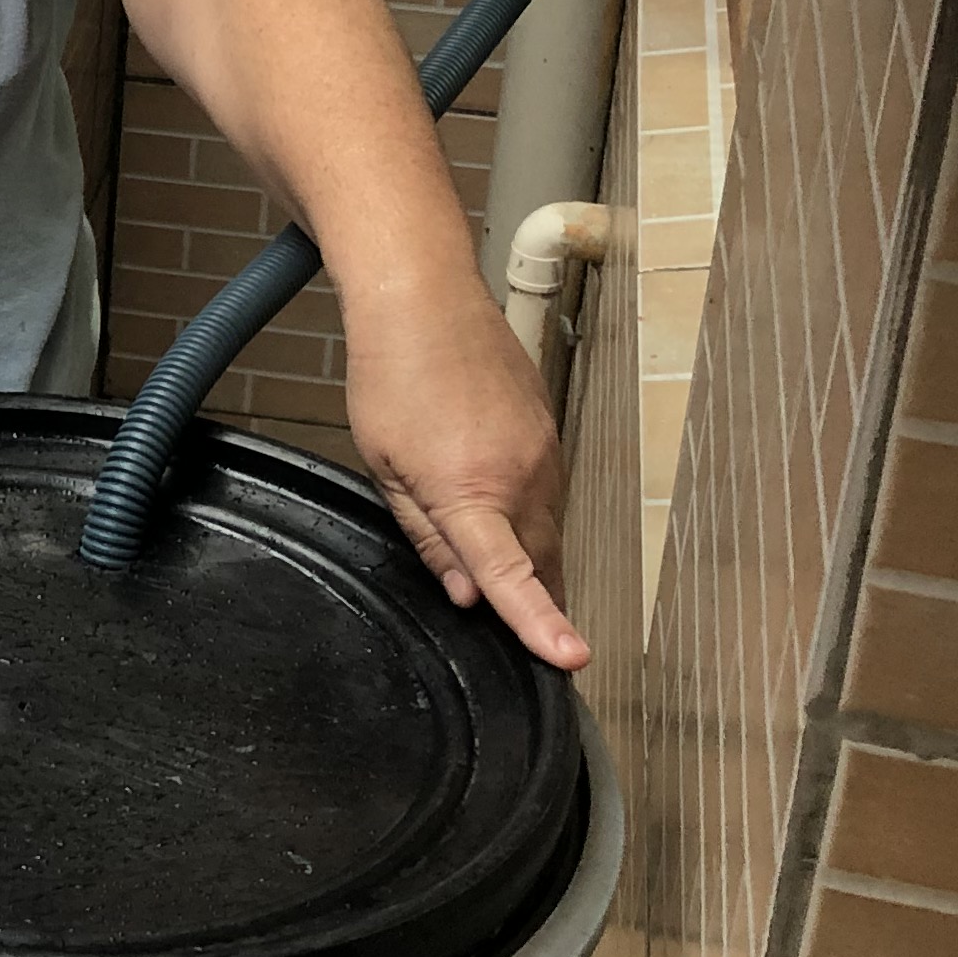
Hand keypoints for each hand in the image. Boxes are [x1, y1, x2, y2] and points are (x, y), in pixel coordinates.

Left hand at [341, 284, 582, 670]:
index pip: (511, 576)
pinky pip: (548, 496)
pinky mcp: (550, 433)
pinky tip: (497, 504)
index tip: (572, 659)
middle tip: (523, 641)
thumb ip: (429, 538)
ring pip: (548, 531)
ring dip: (531, 559)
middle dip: (537, 604)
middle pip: (542, 564)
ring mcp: (544, 453)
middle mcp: (522, 476)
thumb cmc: (391, 375)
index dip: (541, 623)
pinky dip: (530, 518)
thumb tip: (467, 595)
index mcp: (471, 491)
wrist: (425, 297)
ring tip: (494, 565)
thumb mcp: (385, 469)